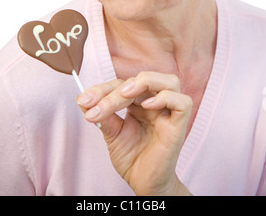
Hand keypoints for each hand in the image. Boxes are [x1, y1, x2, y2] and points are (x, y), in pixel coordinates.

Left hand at [76, 71, 192, 195]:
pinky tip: (147, 106)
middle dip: (116, 90)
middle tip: (94, 104)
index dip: (103, 89)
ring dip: (146, 81)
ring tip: (125, 93)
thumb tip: (82, 99)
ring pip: (170, 81)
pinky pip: (183, 102)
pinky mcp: (179, 126)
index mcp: (140, 102)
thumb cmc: (132, 158)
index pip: (123, 84)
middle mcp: (156, 104)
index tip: (83, 100)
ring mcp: (169, 114)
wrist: (144, 184)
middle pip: (141, 80)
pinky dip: (166, 98)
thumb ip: (103, 115)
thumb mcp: (112, 134)